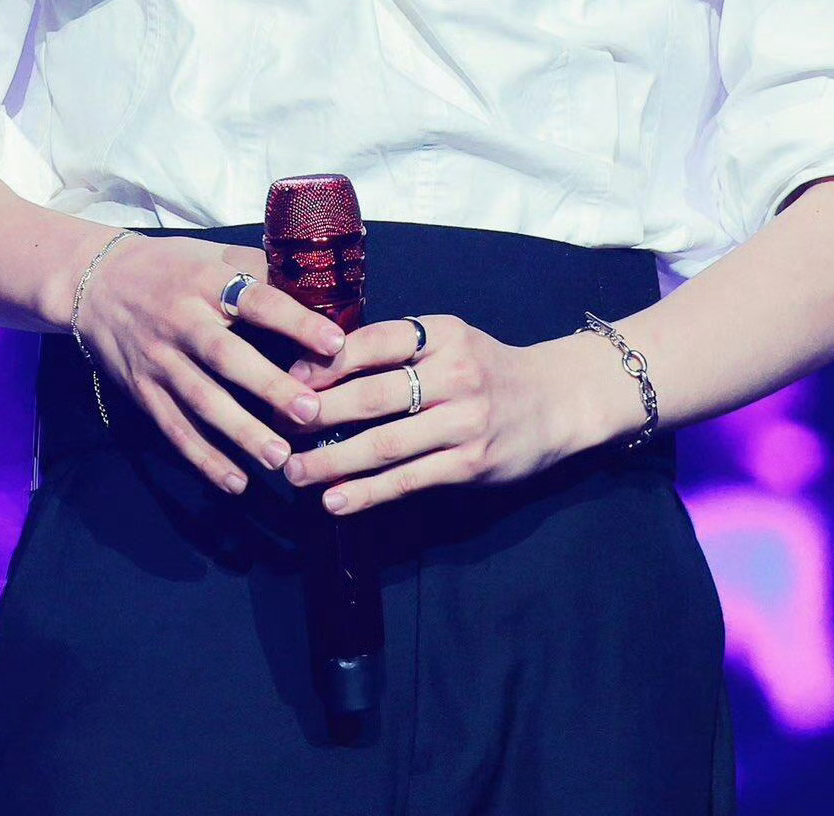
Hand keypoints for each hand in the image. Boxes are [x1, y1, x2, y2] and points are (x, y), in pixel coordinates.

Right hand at [72, 235, 348, 496]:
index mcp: (207, 282)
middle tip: (310, 412)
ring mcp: (159, 360)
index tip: (334, 343)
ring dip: (241, 433)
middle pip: (227, 357)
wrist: (95, 283)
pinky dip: (204, 458)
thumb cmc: (169, 267)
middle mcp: (182, 322)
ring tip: (280, 457)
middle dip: (269, 387)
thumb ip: (258, 269)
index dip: (295, 322)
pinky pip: (175, 428)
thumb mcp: (212, 254)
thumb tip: (314, 286)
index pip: (257, 300)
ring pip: (202, 401)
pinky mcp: (143, 391)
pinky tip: (236, 481)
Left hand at [278, 313, 582, 515]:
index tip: (287, 379)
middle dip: (316, 413)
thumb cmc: (487, 368)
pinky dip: (367, 493)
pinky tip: (336, 501)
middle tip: (277, 427)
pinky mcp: (471, 463)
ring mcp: (464, 420)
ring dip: (332, 460)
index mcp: (442, 333)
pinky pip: (408, 479)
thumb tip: (320, 363)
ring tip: (295, 471)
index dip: (325, 361)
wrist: (556, 400)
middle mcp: (454, 372)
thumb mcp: (450, 340)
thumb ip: (399, 348)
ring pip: (384, 443)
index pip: (373, 342)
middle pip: (372, 395)